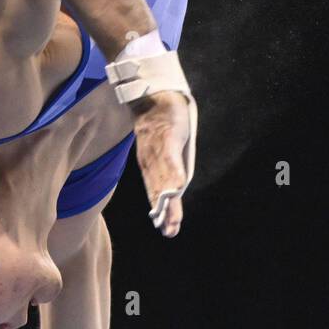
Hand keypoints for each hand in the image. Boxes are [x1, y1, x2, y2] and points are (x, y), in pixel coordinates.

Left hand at [132, 90, 191, 238]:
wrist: (156, 96)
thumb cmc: (161, 124)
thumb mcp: (163, 148)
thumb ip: (168, 166)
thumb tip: (173, 187)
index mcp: (151, 165)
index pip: (157, 192)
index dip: (161, 211)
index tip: (167, 230)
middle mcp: (152, 161)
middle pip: (160, 190)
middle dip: (165, 212)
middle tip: (170, 232)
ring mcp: (158, 150)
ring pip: (164, 179)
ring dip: (169, 200)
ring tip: (172, 218)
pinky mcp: (167, 137)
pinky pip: (171, 158)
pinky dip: (174, 174)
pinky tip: (178, 189)